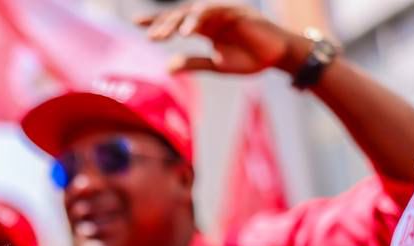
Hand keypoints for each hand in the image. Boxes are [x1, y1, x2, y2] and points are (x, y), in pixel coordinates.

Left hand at [137, 3, 309, 76]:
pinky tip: (185, 32)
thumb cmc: (249, 59)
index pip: (177, 21)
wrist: (277, 58)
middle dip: (163, 24)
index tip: (136, 23)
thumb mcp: (216, 65)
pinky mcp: (236, 11)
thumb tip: (167, 67)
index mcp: (205, 29)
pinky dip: (198, 19)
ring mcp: (223, 12)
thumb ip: (193, 63)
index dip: (157, 20)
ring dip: (176, 22)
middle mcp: (211, 17)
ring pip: (194, 11)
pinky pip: (213, 11)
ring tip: (161, 36)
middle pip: (181, 14)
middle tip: (150, 38)